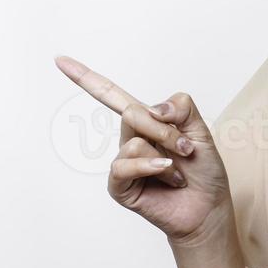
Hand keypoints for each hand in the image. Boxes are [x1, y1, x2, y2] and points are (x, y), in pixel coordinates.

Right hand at [54, 54, 234, 245]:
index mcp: (145, 122)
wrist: (208, 208)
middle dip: (166, 130)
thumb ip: (181, 109)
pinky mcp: (119, 186)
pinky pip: (124, 165)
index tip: (59, 59)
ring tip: (178, 173)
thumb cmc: (203, 172)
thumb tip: (153, 109)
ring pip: (133, 140)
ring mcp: (123, 163)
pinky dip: (150, 166)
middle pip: (133, 113)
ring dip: (165, 155)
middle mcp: (129, 139)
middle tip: (186, 149)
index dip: (85, 77)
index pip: (111, 95)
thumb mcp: (200, 131)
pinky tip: (167, 173)